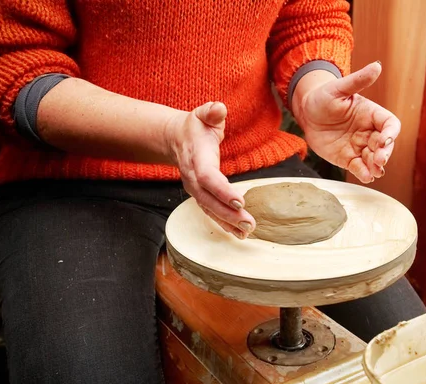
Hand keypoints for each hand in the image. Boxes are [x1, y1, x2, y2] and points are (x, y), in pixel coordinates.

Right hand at [164, 102, 255, 238]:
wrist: (176, 140)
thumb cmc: (196, 127)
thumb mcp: (203, 114)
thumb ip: (211, 112)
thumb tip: (219, 109)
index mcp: (197, 158)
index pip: (208, 177)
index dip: (222, 190)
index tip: (240, 200)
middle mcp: (193, 178)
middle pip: (209, 200)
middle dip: (228, 213)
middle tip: (249, 223)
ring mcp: (195, 189)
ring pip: (210, 209)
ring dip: (228, 223)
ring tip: (247, 232)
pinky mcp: (200, 196)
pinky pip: (211, 212)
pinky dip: (224, 224)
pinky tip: (239, 233)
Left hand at [293, 62, 400, 182]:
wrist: (307, 114)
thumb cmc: (323, 97)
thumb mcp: (339, 88)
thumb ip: (358, 81)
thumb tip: (377, 66)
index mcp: (371, 114)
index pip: (390, 124)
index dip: (391, 132)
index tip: (385, 139)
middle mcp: (369, 132)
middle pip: (385, 145)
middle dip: (385, 153)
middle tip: (380, 160)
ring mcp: (359, 146)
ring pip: (374, 159)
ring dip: (377, 166)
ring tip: (375, 171)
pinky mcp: (348, 159)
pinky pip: (360, 168)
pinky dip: (364, 173)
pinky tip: (366, 177)